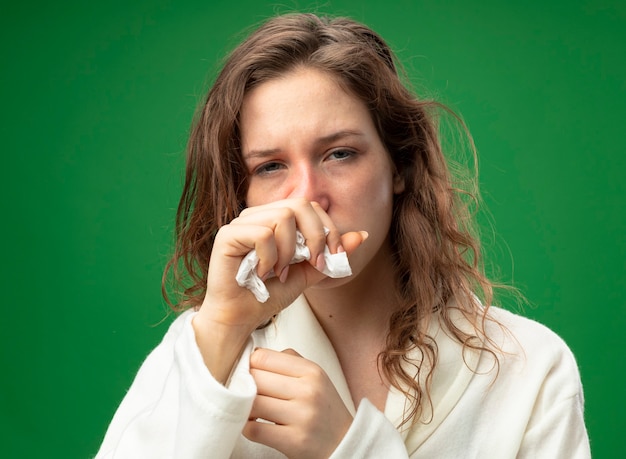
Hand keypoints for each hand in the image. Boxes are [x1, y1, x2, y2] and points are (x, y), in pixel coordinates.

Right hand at [192, 199, 366, 381]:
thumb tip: (363, 234)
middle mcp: (258, 215)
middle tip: (314, 264)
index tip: (332, 259)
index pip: (311, 206)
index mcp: (275, 218)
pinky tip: (263, 274)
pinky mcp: (227, 235)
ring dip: (290, 251)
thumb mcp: (309, 273)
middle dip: (316, 236)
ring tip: (281, 272)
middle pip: (300, 204)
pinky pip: (262, 234)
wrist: (240, 318)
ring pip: (283, 216)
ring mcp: (241, 223)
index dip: (328, 230)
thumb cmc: (268, 295)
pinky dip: (269, 258)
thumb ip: (331, 254)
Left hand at [244, 348, 352, 458]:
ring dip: (245, 407)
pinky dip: (247, 426)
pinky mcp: (294, 440)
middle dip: (244, 385)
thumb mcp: (315, 376)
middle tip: (244, 391)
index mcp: (312, 371)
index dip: (249, 364)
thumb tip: (254, 355)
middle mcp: (308, 391)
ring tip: (250, 408)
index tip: (248, 372)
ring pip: (253, 403)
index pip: (264, 357)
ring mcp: (302, 416)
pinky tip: (254, 424)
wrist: (345, 442)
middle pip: (256, 378)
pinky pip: (254, 429)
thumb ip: (288, 360)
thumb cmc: (323, 408)